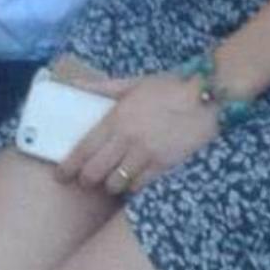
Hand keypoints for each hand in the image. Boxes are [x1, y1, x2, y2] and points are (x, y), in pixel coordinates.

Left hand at [56, 70, 218, 193]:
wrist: (208, 95)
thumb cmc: (170, 86)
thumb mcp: (134, 82)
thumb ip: (103, 87)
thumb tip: (74, 85)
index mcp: (117, 116)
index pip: (85, 148)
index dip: (69, 166)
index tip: (61, 175)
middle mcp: (128, 138)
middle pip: (96, 171)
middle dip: (87, 180)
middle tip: (86, 181)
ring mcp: (146, 153)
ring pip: (116, 182)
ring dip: (111, 184)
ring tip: (112, 180)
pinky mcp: (165, 165)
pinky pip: (140, 186)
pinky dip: (133, 187)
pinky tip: (134, 182)